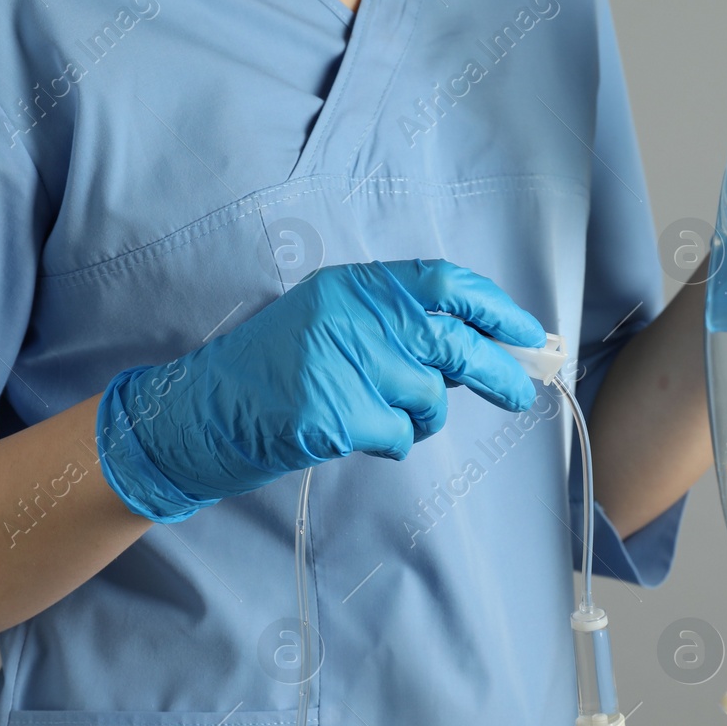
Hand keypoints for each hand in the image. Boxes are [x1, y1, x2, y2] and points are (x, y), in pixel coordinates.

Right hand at [96, 259, 545, 521]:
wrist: (199, 413)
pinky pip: (399, 435)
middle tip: (520, 391)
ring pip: (429, 398)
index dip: (495, 308)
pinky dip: (388, 440)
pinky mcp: (335, 415)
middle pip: (453, 342)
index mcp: (352, 287)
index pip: (444, 284)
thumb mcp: (327, 323)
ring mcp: (343, 366)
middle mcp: (352, 318)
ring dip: (420, 416)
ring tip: (379, 413)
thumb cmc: (269, 371)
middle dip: (498, 371)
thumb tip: (471, 346)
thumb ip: (390, 324)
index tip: (527, 332)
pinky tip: (350, 432)